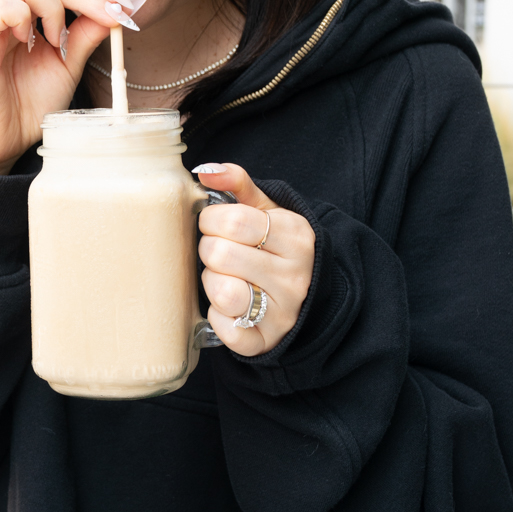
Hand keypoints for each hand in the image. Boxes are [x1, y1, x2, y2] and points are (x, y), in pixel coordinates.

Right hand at [0, 0, 142, 174]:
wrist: (1, 140)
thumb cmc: (28, 103)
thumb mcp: (69, 65)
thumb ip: (87, 35)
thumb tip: (117, 10)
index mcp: (28, 9)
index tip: (124, 7)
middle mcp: (5, 3)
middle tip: (113, 15)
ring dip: (53, 8)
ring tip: (58, 42)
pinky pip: (2, 3)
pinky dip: (23, 18)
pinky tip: (29, 42)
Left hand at [193, 162, 314, 355]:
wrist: (307, 295)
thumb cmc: (275, 247)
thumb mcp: (267, 211)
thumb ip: (238, 184)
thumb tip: (205, 170)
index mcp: (296, 235)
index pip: (235, 220)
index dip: (211, 219)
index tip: (214, 223)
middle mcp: (295, 275)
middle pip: (222, 254)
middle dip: (208, 250)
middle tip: (216, 251)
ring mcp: (283, 311)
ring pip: (222, 292)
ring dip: (210, 283)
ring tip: (221, 277)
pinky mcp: (267, 341)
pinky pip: (225, 329)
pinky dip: (217, 318)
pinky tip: (227, 307)